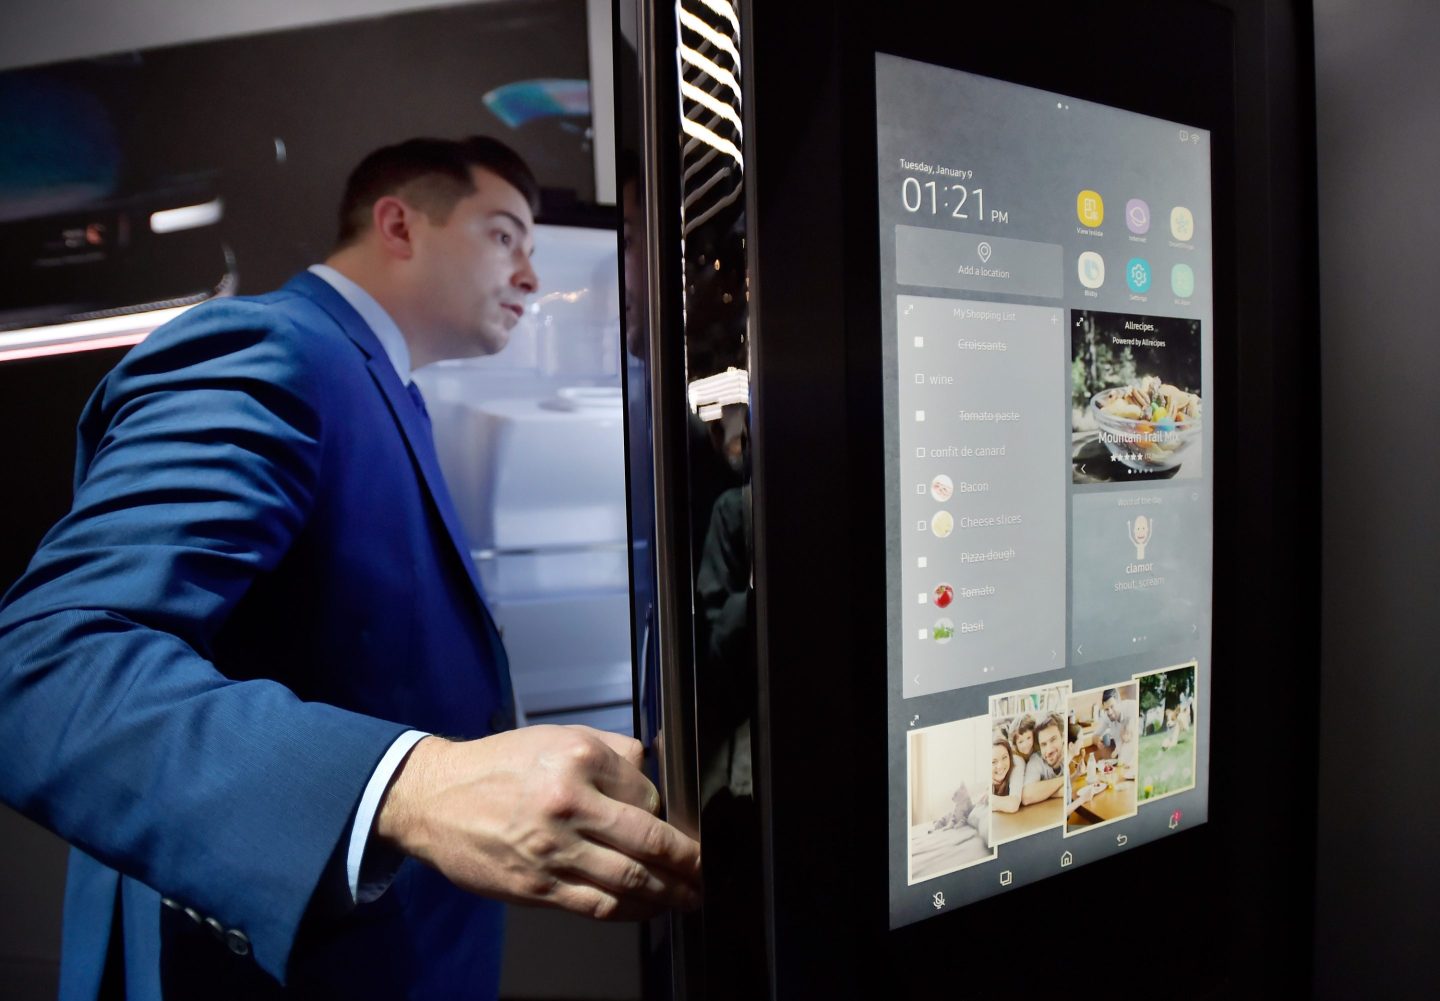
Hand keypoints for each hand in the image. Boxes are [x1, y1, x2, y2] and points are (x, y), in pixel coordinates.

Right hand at [375, 726, 700, 920]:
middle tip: (707, 869)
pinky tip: (649, 908)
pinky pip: (599, 906)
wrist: (434, 799)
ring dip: (670, 892)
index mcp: (578, 758)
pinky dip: (633, 911)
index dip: (668, 812)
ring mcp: (553, 849)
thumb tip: (655, 770)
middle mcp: (568, 802)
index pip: (648, 792)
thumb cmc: (498, 768)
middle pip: (650, 839)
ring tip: (691, 896)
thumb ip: (611, 752)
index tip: (680, 824)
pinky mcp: (538, 887)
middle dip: (688, 860)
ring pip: (632, 879)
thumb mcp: (557, 738)